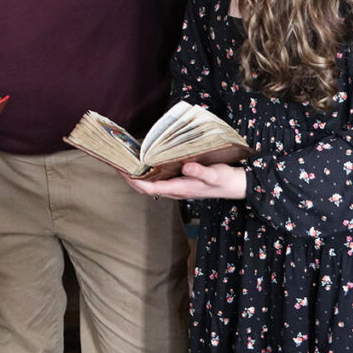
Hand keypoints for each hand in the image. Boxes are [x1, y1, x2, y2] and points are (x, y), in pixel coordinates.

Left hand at [123, 162, 247, 200]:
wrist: (235, 185)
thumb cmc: (224, 180)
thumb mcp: (214, 174)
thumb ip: (200, 171)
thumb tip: (186, 166)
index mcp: (179, 189)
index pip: (150, 188)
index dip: (134, 181)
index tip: (122, 172)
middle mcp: (175, 189)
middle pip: (146, 187)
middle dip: (130, 178)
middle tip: (117, 165)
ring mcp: (177, 186)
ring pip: (151, 184)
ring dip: (137, 175)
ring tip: (126, 163)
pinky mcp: (180, 181)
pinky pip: (159, 179)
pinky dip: (148, 172)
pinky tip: (145, 162)